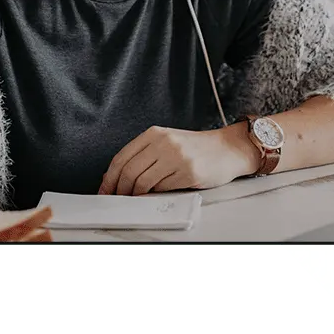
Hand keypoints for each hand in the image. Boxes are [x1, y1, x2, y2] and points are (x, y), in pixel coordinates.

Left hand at [99, 124, 260, 195]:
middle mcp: (164, 142)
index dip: (109, 178)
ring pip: (142, 182)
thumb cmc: (196, 149)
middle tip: (118, 199)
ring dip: (135, 195)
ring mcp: (177, 157)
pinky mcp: (188, 172)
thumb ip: (143, 155)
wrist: (228, 149)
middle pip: (128, 171)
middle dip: (119, 190)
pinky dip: (154, 195)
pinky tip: (156, 194)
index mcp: (155, 133)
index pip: (121, 157)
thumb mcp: (167, 143)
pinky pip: (162, 188)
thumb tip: (113, 176)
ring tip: (136, 198)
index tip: (104, 190)